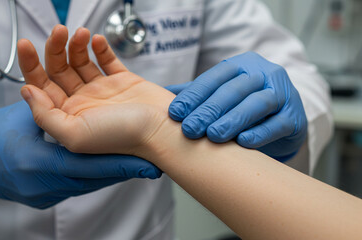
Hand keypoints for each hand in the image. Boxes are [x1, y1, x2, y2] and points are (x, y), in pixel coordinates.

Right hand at [0, 101, 160, 207]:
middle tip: (149, 166)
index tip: (146, 165)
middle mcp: (46, 185)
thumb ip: (50, 114)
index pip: (90, 167)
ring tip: (135, 165)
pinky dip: (94, 176)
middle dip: (122, 171)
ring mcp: (45, 194)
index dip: (120, 165)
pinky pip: (76, 186)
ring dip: (110, 173)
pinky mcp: (44, 197)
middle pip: (94, 180)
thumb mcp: (20, 120)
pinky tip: (108, 167)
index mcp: (40, 163)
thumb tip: (80, 110)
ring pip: (87, 184)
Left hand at [18, 25, 174, 155]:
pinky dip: (100, 49)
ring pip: (80, 62)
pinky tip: (96, 41)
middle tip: (58, 30)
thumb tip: (27, 91)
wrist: (162, 131)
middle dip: (54, 48)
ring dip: (76, 45)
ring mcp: (103, 91)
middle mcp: (83, 103)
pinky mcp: (123, 81)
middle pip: (58, 70)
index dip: (30, 65)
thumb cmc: (123, 138)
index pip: (41, 87)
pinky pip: (107, 61)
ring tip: (80, 33)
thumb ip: (45, 115)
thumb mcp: (74, 134)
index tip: (26, 45)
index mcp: (69, 117)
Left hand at [168, 52, 307, 160]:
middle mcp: (264, 74)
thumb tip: (159, 94)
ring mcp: (283, 94)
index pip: (214, 77)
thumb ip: (195, 93)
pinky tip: (243, 142)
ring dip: (233, 120)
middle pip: (234, 90)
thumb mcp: (220, 95)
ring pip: (257, 104)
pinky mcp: (295, 117)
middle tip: (190, 129)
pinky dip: (260, 132)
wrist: (281, 120)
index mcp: (242, 65)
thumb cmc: (243, 107)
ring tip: (214, 136)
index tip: (174, 113)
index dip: (194, 95)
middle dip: (209, 110)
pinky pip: (278, 123)